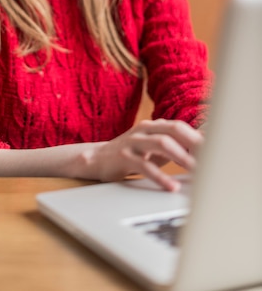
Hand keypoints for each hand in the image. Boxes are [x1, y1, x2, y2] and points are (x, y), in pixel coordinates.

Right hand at [85, 119, 203, 190]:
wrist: (97, 159)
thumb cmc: (133, 154)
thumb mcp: (156, 147)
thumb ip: (178, 146)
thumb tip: (206, 147)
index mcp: (154, 125)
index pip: (181, 127)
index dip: (199, 138)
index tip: (216, 151)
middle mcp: (145, 129)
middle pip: (174, 130)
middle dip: (194, 144)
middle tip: (211, 159)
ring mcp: (133, 142)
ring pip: (161, 143)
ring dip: (182, 157)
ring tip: (197, 171)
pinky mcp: (123, 156)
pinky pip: (145, 165)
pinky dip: (160, 177)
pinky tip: (172, 187)